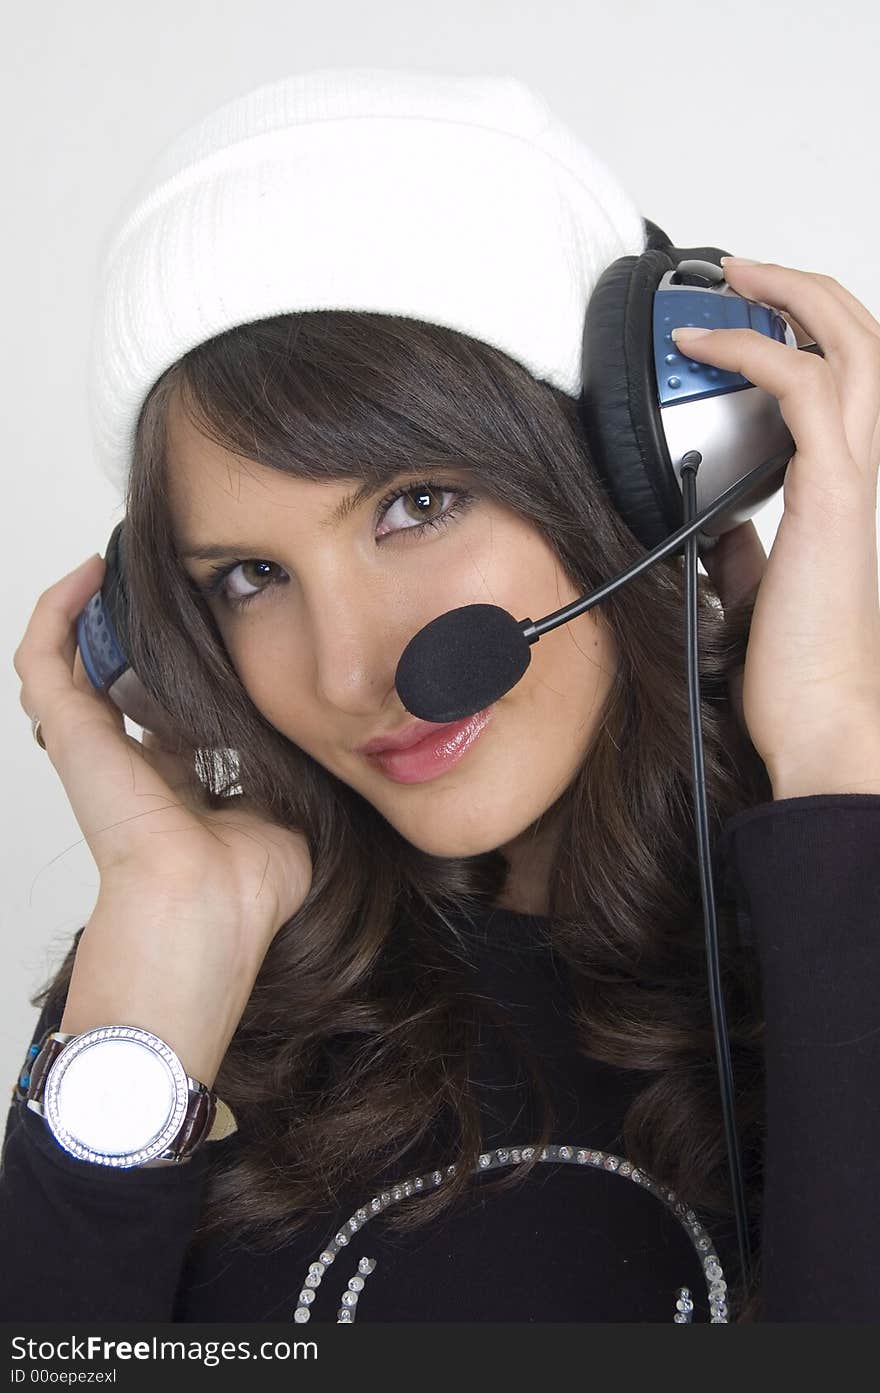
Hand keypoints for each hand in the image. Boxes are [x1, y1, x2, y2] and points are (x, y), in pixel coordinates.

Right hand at [14, 554, 312, 957]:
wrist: (206, 909)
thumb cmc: (244, 887)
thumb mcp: (283, 813)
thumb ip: (286, 773)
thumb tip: (312, 733)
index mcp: (174, 784)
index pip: (165, 714)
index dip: (182, 669)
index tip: (212, 625)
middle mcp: (127, 763)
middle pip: (115, 680)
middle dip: (132, 630)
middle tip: (161, 581)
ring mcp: (92, 747)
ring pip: (68, 663)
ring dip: (87, 610)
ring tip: (116, 565)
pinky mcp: (69, 733)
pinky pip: (43, 658)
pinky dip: (59, 609)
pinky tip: (92, 570)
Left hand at [675, 259, 879, 796]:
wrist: (819, 720)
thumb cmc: (798, 670)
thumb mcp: (759, 590)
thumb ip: (747, 547)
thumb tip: (719, 522)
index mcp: (845, 490)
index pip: (847, 384)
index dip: (807, 337)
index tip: (750, 318)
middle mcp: (863, 472)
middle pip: (865, 343)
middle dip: (808, 290)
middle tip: (746, 269)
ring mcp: (855, 479)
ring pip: (852, 347)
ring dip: (793, 296)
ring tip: (738, 276)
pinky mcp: (832, 496)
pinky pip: (803, 389)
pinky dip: (754, 351)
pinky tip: (704, 346)